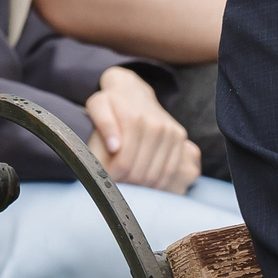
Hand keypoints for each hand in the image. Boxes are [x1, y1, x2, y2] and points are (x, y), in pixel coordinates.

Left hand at [85, 66, 200, 193]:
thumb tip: (114, 146)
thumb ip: (103, 124)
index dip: (114, 177)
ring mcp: (171, 132)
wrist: (133, 90)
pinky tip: (146, 184)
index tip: (106, 179)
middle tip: (117, 185)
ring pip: (157, 174)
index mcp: (134, 120)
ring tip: (130, 184)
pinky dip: (159, 183)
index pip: (125, 163)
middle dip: (127, 184)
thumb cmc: (111, 103)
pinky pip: (171, 169)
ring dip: (142, 186)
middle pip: (141, 172)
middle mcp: (156, 126)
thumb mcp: (98, 106)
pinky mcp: (179, 136)